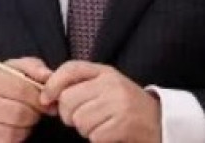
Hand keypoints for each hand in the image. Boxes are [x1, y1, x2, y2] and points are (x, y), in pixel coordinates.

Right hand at [0, 57, 54, 141]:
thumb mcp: (12, 70)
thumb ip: (32, 68)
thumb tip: (48, 76)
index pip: (22, 89)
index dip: (40, 97)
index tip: (47, 101)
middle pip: (19, 113)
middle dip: (34, 114)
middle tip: (36, 112)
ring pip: (12, 132)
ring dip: (25, 129)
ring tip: (22, 120)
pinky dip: (13, 140)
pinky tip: (11, 130)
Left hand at [40, 61, 160, 142]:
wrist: (158, 122)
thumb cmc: (124, 106)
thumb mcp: (105, 87)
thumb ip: (80, 85)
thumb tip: (47, 96)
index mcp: (105, 72)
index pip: (71, 69)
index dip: (52, 84)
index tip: (46, 99)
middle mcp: (112, 84)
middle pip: (68, 100)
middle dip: (70, 115)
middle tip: (85, 117)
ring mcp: (118, 103)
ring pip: (79, 121)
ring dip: (86, 130)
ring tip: (101, 124)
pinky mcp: (123, 123)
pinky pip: (94, 136)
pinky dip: (98, 139)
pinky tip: (110, 133)